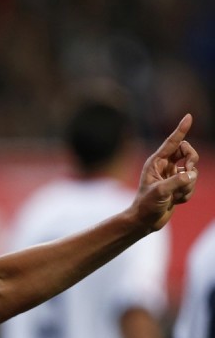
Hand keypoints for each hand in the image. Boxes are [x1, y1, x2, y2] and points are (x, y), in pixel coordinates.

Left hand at [135, 113, 199, 230]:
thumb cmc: (146, 205)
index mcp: (156, 162)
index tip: (189, 116)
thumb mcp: (160, 192)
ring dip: (188, 185)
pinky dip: (187, 194)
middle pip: (188, 153)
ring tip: (175, 196)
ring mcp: (172, 175)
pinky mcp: (178, 185)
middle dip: (193, 162)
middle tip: (189, 173)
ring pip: (193, 171)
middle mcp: (164, 166)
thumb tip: (191, 174)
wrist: (145, 221)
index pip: (172, 142)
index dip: (181, 129)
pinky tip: (176, 201)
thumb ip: (177, 181)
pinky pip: (192, 184)